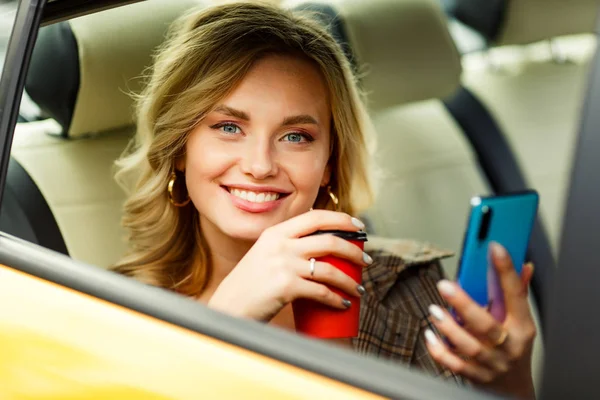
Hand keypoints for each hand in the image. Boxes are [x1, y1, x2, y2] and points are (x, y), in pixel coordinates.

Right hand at [208, 210, 370, 321]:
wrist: (230, 307)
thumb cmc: (251, 284)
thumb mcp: (264, 254)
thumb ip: (285, 245)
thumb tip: (319, 244)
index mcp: (276, 232)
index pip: (316, 217)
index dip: (342, 219)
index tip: (359, 226)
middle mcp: (280, 244)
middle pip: (329, 240)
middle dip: (354, 250)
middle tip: (366, 261)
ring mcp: (283, 264)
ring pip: (330, 269)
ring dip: (350, 281)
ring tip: (359, 290)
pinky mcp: (286, 286)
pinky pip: (321, 292)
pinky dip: (337, 299)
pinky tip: (344, 304)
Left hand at [424, 242, 536, 399]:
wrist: (514, 389)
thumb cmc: (514, 349)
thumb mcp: (521, 323)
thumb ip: (518, 294)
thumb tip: (525, 265)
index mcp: (522, 327)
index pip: (516, 294)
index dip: (507, 270)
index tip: (495, 248)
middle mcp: (508, 345)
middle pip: (487, 325)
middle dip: (464, 304)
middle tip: (445, 285)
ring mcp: (492, 363)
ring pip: (469, 346)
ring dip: (448, 327)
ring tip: (434, 310)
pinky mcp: (475, 376)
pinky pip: (454, 365)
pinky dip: (439, 350)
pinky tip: (429, 335)